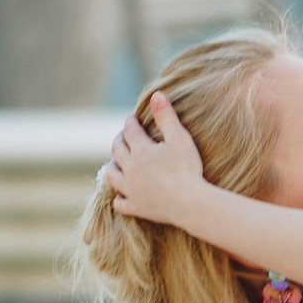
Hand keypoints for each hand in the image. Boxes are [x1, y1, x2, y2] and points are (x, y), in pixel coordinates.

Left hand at [110, 94, 203, 224]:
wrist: (190, 203)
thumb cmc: (188, 169)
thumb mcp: (180, 138)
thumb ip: (166, 116)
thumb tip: (156, 95)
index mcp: (141, 151)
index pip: (130, 130)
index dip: (130, 122)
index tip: (132, 118)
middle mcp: (130, 169)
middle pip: (117, 150)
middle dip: (119, 139)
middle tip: (124, 135)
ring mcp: (131, 190)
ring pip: (112, 175)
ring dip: (113, 166)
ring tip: (119, 162)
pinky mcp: (136, 207)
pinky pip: (120, 203)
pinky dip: (119, 197)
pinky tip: (123, 193)